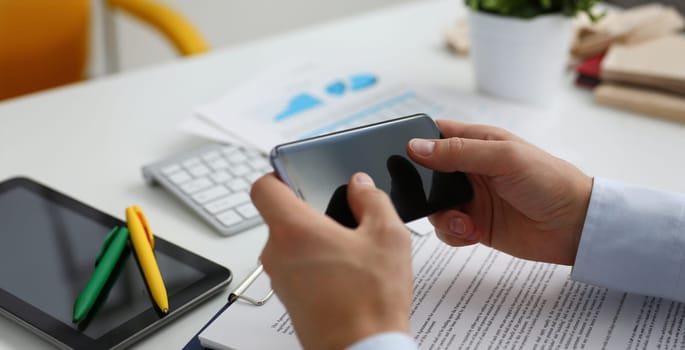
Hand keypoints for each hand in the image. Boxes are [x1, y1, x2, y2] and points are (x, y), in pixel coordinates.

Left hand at [251, 172, 411, 349]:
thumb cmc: (370, 302)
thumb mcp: (387, 237)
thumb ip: (372, 199)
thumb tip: (361, 185)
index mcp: (293, 229)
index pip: (263, 186)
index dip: (280, 175)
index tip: (300, 176)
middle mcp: (277, 253)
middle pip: (281, 216)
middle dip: (311, 212)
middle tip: (343, 217)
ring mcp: (279, 278)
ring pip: (290, 243)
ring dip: (315, 240)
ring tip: (351, 250)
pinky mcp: (288, 298)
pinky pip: (295, 267)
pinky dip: (315, 263)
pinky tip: (346, 273)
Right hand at [407, 120, 592, 264]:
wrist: (576, 226)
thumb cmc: (549, 181)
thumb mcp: (503, 158)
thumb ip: (458, 152)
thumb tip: (415, 147)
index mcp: (477, 142)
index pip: (435, 135)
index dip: (416, 143)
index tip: (402, 156)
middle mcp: (470, 169)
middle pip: (427, 174)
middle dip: (421, 187)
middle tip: (429, 197)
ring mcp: (472, 198)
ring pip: (434, 205)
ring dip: (441, 215)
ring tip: (463, 221)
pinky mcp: (475, 224)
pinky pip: (447, 229)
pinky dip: (452, 233)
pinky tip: (471, 233)